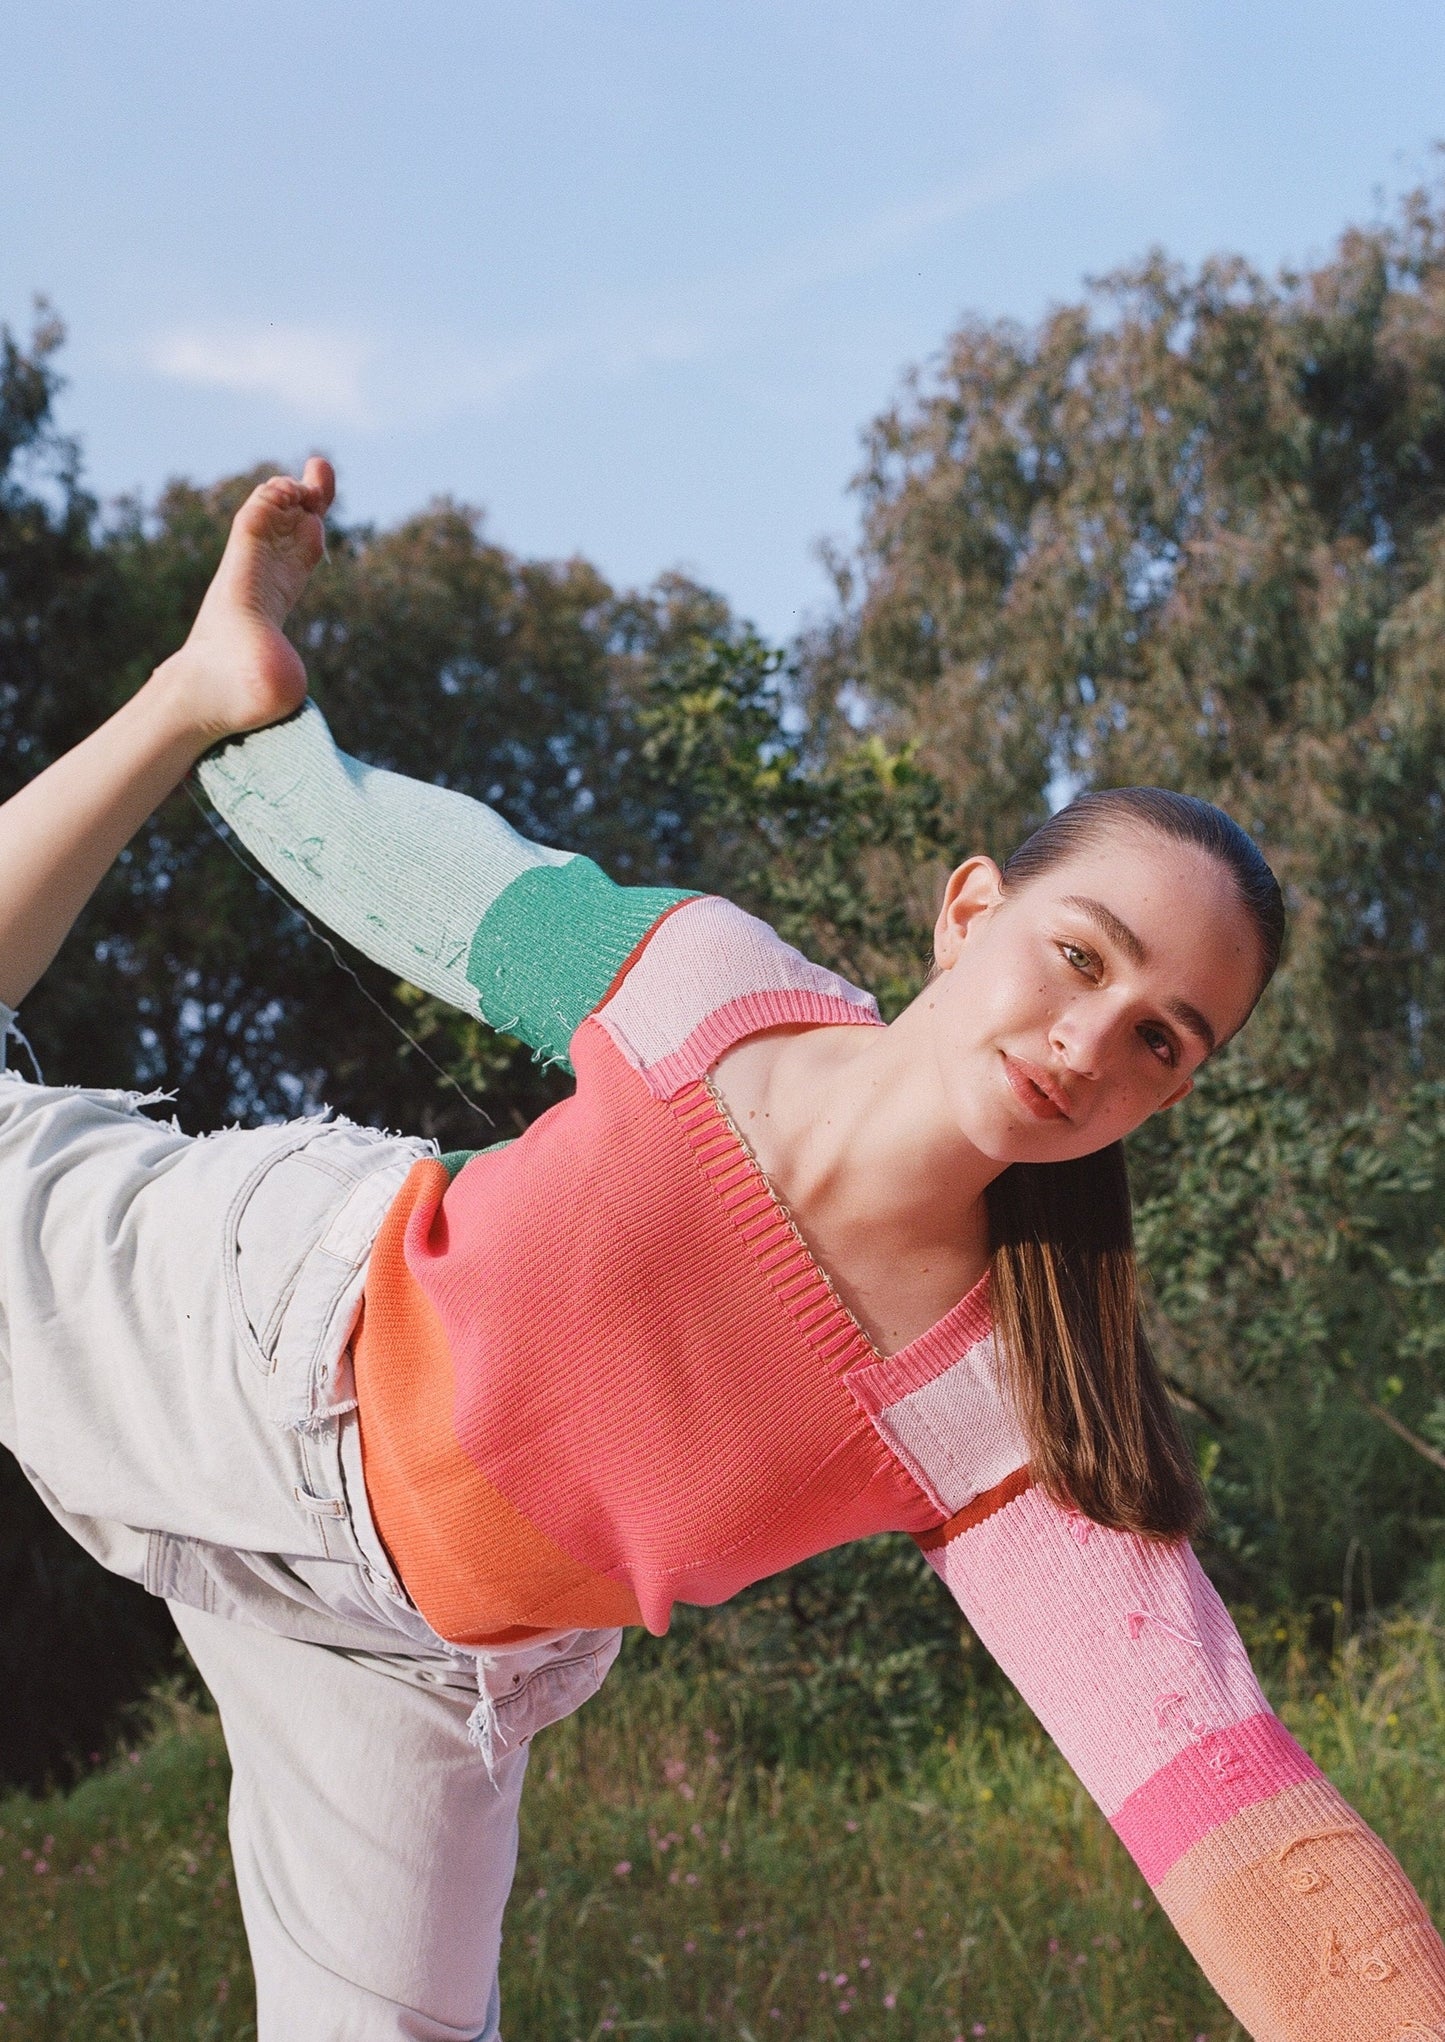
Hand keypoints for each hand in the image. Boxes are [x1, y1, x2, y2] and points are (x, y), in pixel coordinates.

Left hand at [159, 456, 335, 744]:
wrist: (204, 702)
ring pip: (284, 534)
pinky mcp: (274, 601)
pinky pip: (291, 558)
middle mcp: (254, 578)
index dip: (272, 503)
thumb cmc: (229, 690)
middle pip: (270, 519)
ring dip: (302, 509)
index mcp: (245, 586)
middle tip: (319, 470)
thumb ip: (273, 682)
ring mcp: (265, 586)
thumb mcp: (256, 688)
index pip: (252, 528)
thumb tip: (286, 686)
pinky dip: (305, 537)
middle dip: (293, 494)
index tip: (292, 492)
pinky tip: (316, 527)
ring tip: (320, 483)